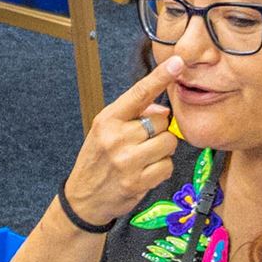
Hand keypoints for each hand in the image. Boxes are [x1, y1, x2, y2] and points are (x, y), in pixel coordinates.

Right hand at [59, 59, 183, 229]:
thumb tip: (163, 110)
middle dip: (159, 131)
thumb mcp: (105, 131)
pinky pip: (167, 166)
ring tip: (143, 159)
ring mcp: (126, 161)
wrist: (83, 199)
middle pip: (163, 121)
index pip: (139, 93)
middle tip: (141, 143)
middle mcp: (116, 138)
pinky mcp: (136, 182)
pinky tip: (144, 173)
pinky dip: (161, 170)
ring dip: (162, 151)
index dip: (161, 76)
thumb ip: (133, 116)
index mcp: (108, 120)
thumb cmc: (97, 161)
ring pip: (168, 143)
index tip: (178, 62)